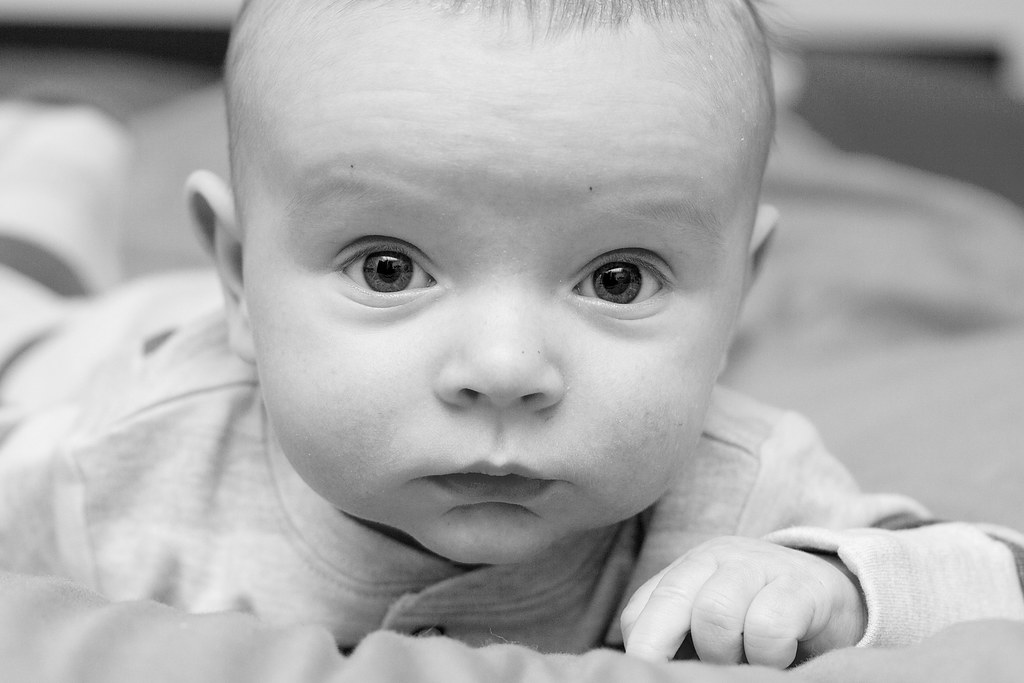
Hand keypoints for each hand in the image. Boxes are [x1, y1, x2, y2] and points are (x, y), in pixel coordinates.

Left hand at [620, 536, 866, 667]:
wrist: (841, 594)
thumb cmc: (764, 620)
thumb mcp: (717, 624)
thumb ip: (682, 639)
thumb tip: (651, 673)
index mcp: (688, 570)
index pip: (640, 611)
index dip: (641, 651)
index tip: (652, 676)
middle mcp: (717, 559)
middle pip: (671, 602)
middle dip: (665, 649)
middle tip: (692, 675)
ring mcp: (759, 566)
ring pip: (715, 613)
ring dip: (724, 654)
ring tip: (742, 663)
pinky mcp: (802, 586)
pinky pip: (767, 626)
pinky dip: (766, 655)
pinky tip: (776, 658)